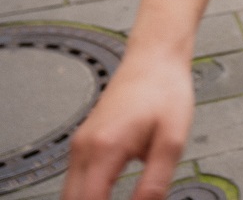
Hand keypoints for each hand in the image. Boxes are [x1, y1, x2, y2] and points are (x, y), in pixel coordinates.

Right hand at [61, 48, 193, 199]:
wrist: (155, 57)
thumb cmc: (165, 88)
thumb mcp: (172, 140)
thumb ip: (156, 182)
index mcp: (105, 147)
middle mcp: (85, 146)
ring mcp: (81, 143)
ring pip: (69, 194)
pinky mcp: (85, 141)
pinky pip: (76, 181)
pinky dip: (86, 196)